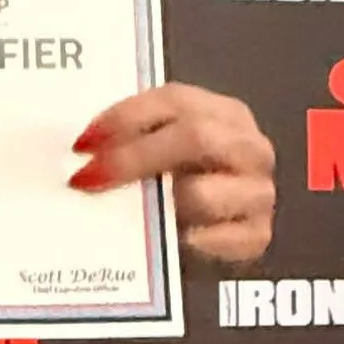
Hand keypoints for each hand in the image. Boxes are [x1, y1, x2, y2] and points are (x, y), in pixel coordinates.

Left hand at [69, 84, 274, 266]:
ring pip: (200, 194)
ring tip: (139, 214)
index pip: (175, 100)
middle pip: (195, 137)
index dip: (126, 117)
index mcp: (224, 113)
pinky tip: (171, 241)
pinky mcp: (257, 235)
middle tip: (89, 179)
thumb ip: (132, 140)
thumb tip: (86, 150)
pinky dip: (186, 243)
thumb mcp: (158, 152)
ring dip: (161, 205)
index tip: (84, 143)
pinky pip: (214, 240)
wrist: (207, 241)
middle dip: (134, 157)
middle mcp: (249, 147)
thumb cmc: (175, 188)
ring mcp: (259, 192)